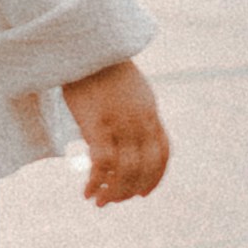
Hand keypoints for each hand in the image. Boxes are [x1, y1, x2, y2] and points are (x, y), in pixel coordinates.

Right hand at [64, 56, 167, 206]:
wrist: (85, 46)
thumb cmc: (101, 68)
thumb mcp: (130, 90)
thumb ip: (136, 112)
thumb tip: (132, 133)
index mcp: (150, 112)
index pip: (162, 154)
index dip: (155, 178)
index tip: (142, 193)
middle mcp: (140, 121)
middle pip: (145, 168)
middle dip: (131, 190)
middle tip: (114, 200)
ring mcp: (121, 123)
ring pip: (126, 171)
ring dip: (114, 193)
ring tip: (100, 201)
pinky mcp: (98, 125)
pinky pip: (102, 165)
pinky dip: (97, 183)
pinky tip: (87, 192)